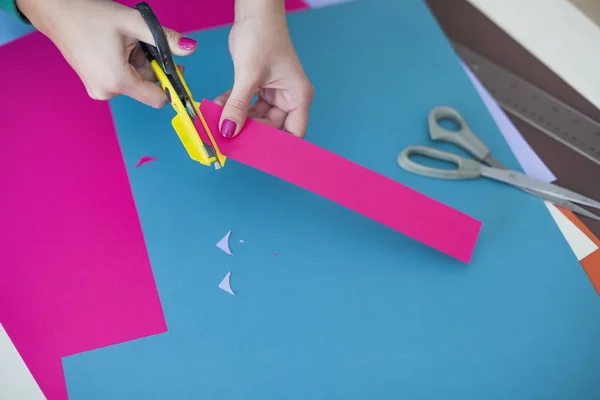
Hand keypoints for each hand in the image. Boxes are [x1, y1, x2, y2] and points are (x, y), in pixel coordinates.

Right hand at [17, 0, 196, 107]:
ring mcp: (98, 90)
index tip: (174, 67)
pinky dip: (126, 65)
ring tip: (125, 41)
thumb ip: (165, 39)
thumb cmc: (89, 14)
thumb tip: (191, 48)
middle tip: (144, 43)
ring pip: (135, 81)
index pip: (158, 99)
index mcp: (118, 81)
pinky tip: (116, 46)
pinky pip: (121, 78)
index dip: (170, 84)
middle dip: (152, 67)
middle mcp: (107, 92)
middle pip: (147, 88)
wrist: (54, 10)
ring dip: (138, 64)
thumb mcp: (133, 23)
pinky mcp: (94, 84)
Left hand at [214, 3, 313, 137]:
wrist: (254, 12)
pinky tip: (218, 106)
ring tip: (219, 121)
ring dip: (238, 119)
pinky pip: (246, 104)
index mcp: (297, 97)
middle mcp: (288, 98)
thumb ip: (239, 105)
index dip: (278, 147)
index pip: (293, 133)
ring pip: (255, 118)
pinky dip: (233, 106)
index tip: (258, 155)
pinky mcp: (258, 87)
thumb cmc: (263, 36)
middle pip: (271, 128)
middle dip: (251, 133)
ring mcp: (273, 93)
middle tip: (231, 139)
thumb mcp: (249, 75)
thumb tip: (228, 130)